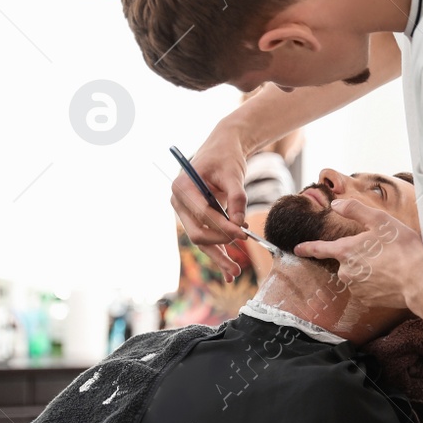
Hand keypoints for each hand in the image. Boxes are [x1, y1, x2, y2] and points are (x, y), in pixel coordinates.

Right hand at [171, 121, 249, 277]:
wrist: (222, 148)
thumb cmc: (226, 156)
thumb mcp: (234, 173)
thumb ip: (237, 199)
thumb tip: (240, 225)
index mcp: (182, 187)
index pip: (202, 214)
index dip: (222, 226)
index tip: (243, 234)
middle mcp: (179, 202)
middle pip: (197, 232)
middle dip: (218, 246)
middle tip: (241, 256)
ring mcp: (185, 212)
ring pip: (201, 240)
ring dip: (218, 257)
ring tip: (235, 274)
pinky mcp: (195, 218)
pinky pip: (206, 238)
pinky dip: (218, 252)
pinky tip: (230, 270)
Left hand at [293, 198, 422, 309]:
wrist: (419, 281)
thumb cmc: (402, 248)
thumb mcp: (380, 220)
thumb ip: (355, 210)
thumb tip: (336, 204)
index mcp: (345, 251)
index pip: (319, 249)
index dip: (307, 248)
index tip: (297, 249)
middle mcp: (346, 272)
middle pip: (345, 261)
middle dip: (358, 255)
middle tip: (382, 251)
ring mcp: (356, 288)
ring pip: (356, 274)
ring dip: (368, 269)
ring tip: (390, 264)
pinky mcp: (367, 300)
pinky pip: (367, 288)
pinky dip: (375, 282)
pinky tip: (390, 277)